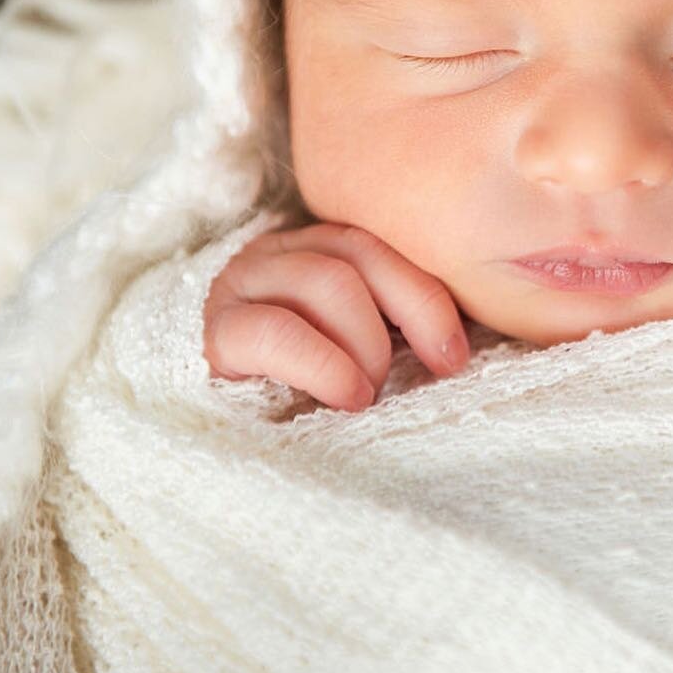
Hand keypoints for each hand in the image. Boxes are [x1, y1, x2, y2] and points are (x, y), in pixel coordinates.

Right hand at [202, 221, 470, 411]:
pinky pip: (273, 331)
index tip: (455, 355)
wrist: (215, 430)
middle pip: (359, 252)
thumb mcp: (358, 348)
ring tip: (372, 391)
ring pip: (324, 280)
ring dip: (366, 342)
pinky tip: (346, 396)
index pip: (384, 242)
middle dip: (409, 311)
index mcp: (320, 248)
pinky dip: (323, 363)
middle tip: (429, 371)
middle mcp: (278, 252)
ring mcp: (241, 284)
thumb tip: (458, 347)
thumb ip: (396, 326)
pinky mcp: (215, 332)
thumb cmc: (306, 391)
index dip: (428, 295)